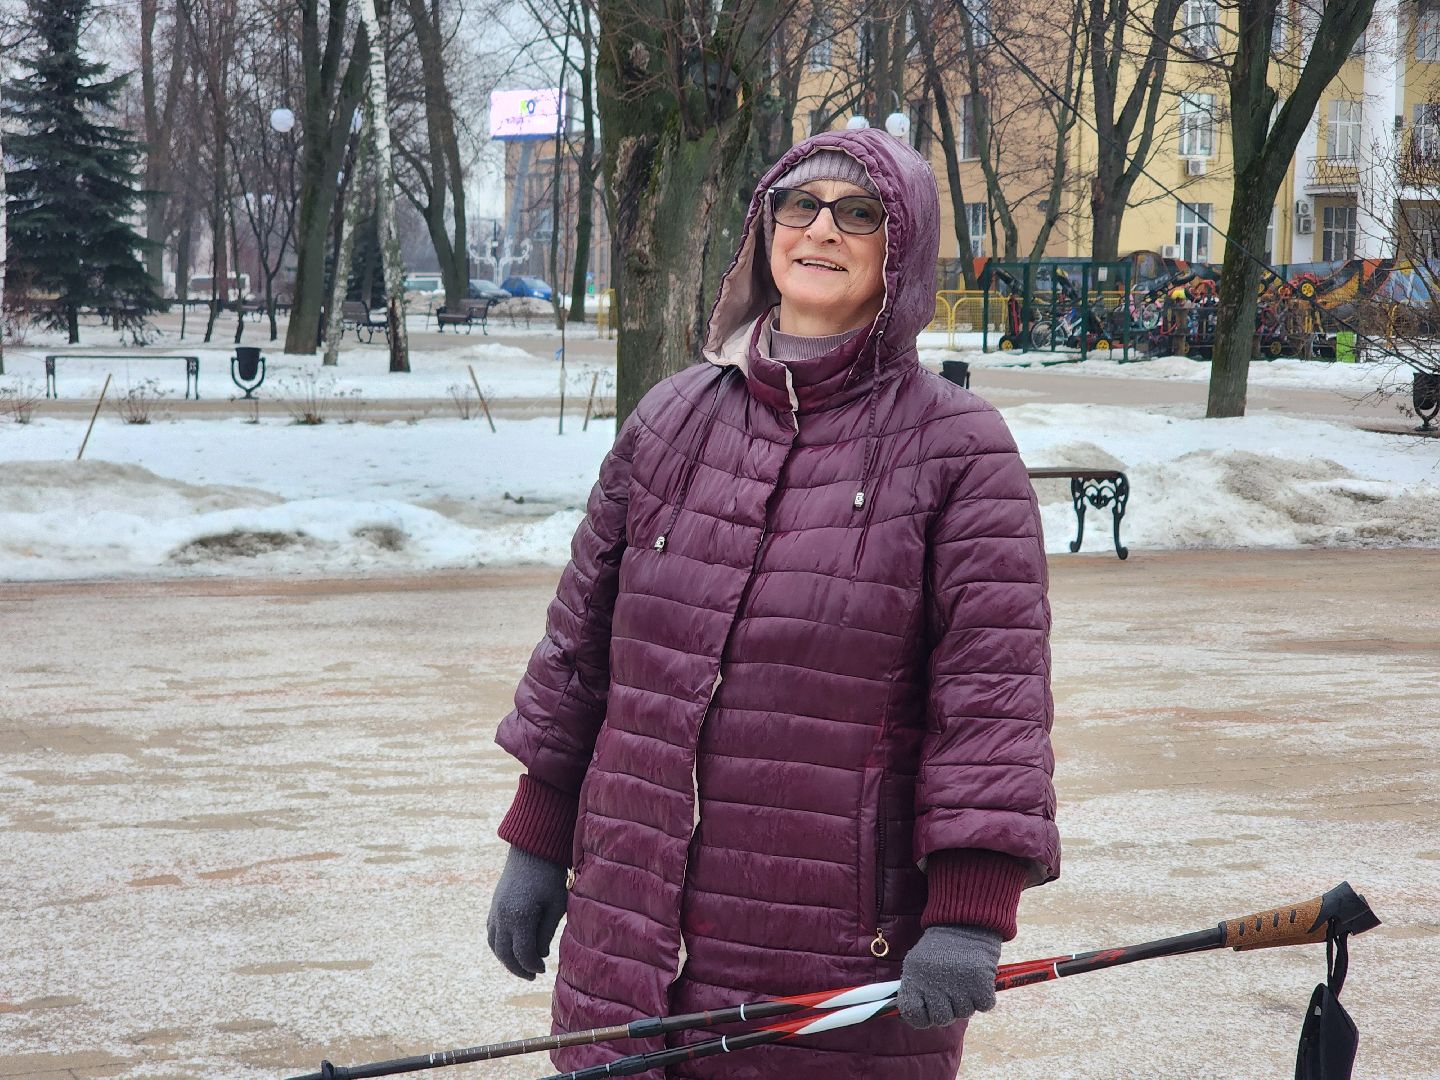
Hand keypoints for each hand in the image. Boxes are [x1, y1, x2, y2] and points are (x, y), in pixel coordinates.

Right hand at [486, 845, 569, 979]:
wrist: (532, 849)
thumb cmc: (550, 876)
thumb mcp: (555, 905)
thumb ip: (546, 933)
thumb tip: (539, 955)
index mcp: (520, 918)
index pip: (523, 954)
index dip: (533, 966)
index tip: (544, 969)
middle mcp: (502, 917)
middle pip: (505, 954)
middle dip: (518, 968)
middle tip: (532, 975)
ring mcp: (495, 911)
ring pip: (494, 945)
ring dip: (506, 959)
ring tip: (522, 965)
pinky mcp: (493, 905)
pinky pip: (491, 932)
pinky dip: (499, 944)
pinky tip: (512, 946)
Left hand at [897, 924, 1001, 1028]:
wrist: (964, 922)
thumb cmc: (939, 947)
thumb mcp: (916, 963)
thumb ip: (914, 990)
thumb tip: (912, 1017)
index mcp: (915, 980)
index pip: (913, 1015)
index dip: (922, 1017)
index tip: (928, 1010)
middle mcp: (934, 986)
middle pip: (941, 1019)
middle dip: (947, 1010)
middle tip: (950, 993)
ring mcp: (958, 987)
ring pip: (964, 1013)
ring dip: (966, 1001)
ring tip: (963, 980)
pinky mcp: (981, 984)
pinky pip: (984, 1006)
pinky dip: (984, 997)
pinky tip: (977, 981)